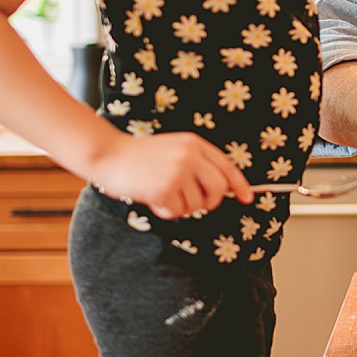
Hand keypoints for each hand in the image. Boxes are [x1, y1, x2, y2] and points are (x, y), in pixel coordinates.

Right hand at [88, 131, 251, 218]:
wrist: (108, 154)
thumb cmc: (140, 156)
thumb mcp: (174, 149)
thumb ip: (196, 163)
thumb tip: (221, 188)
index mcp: (194, 144)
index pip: (226, 166)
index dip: (240, 184)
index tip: (247, 198)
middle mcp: (190, 156)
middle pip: (217, 189)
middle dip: (209, 202)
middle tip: (195, 204)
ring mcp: (177, 171)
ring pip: (196, 204)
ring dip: (181, 206)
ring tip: (163, 194)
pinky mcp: (164, 188)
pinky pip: (176, 211)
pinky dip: (166, 210)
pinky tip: (153, 198)